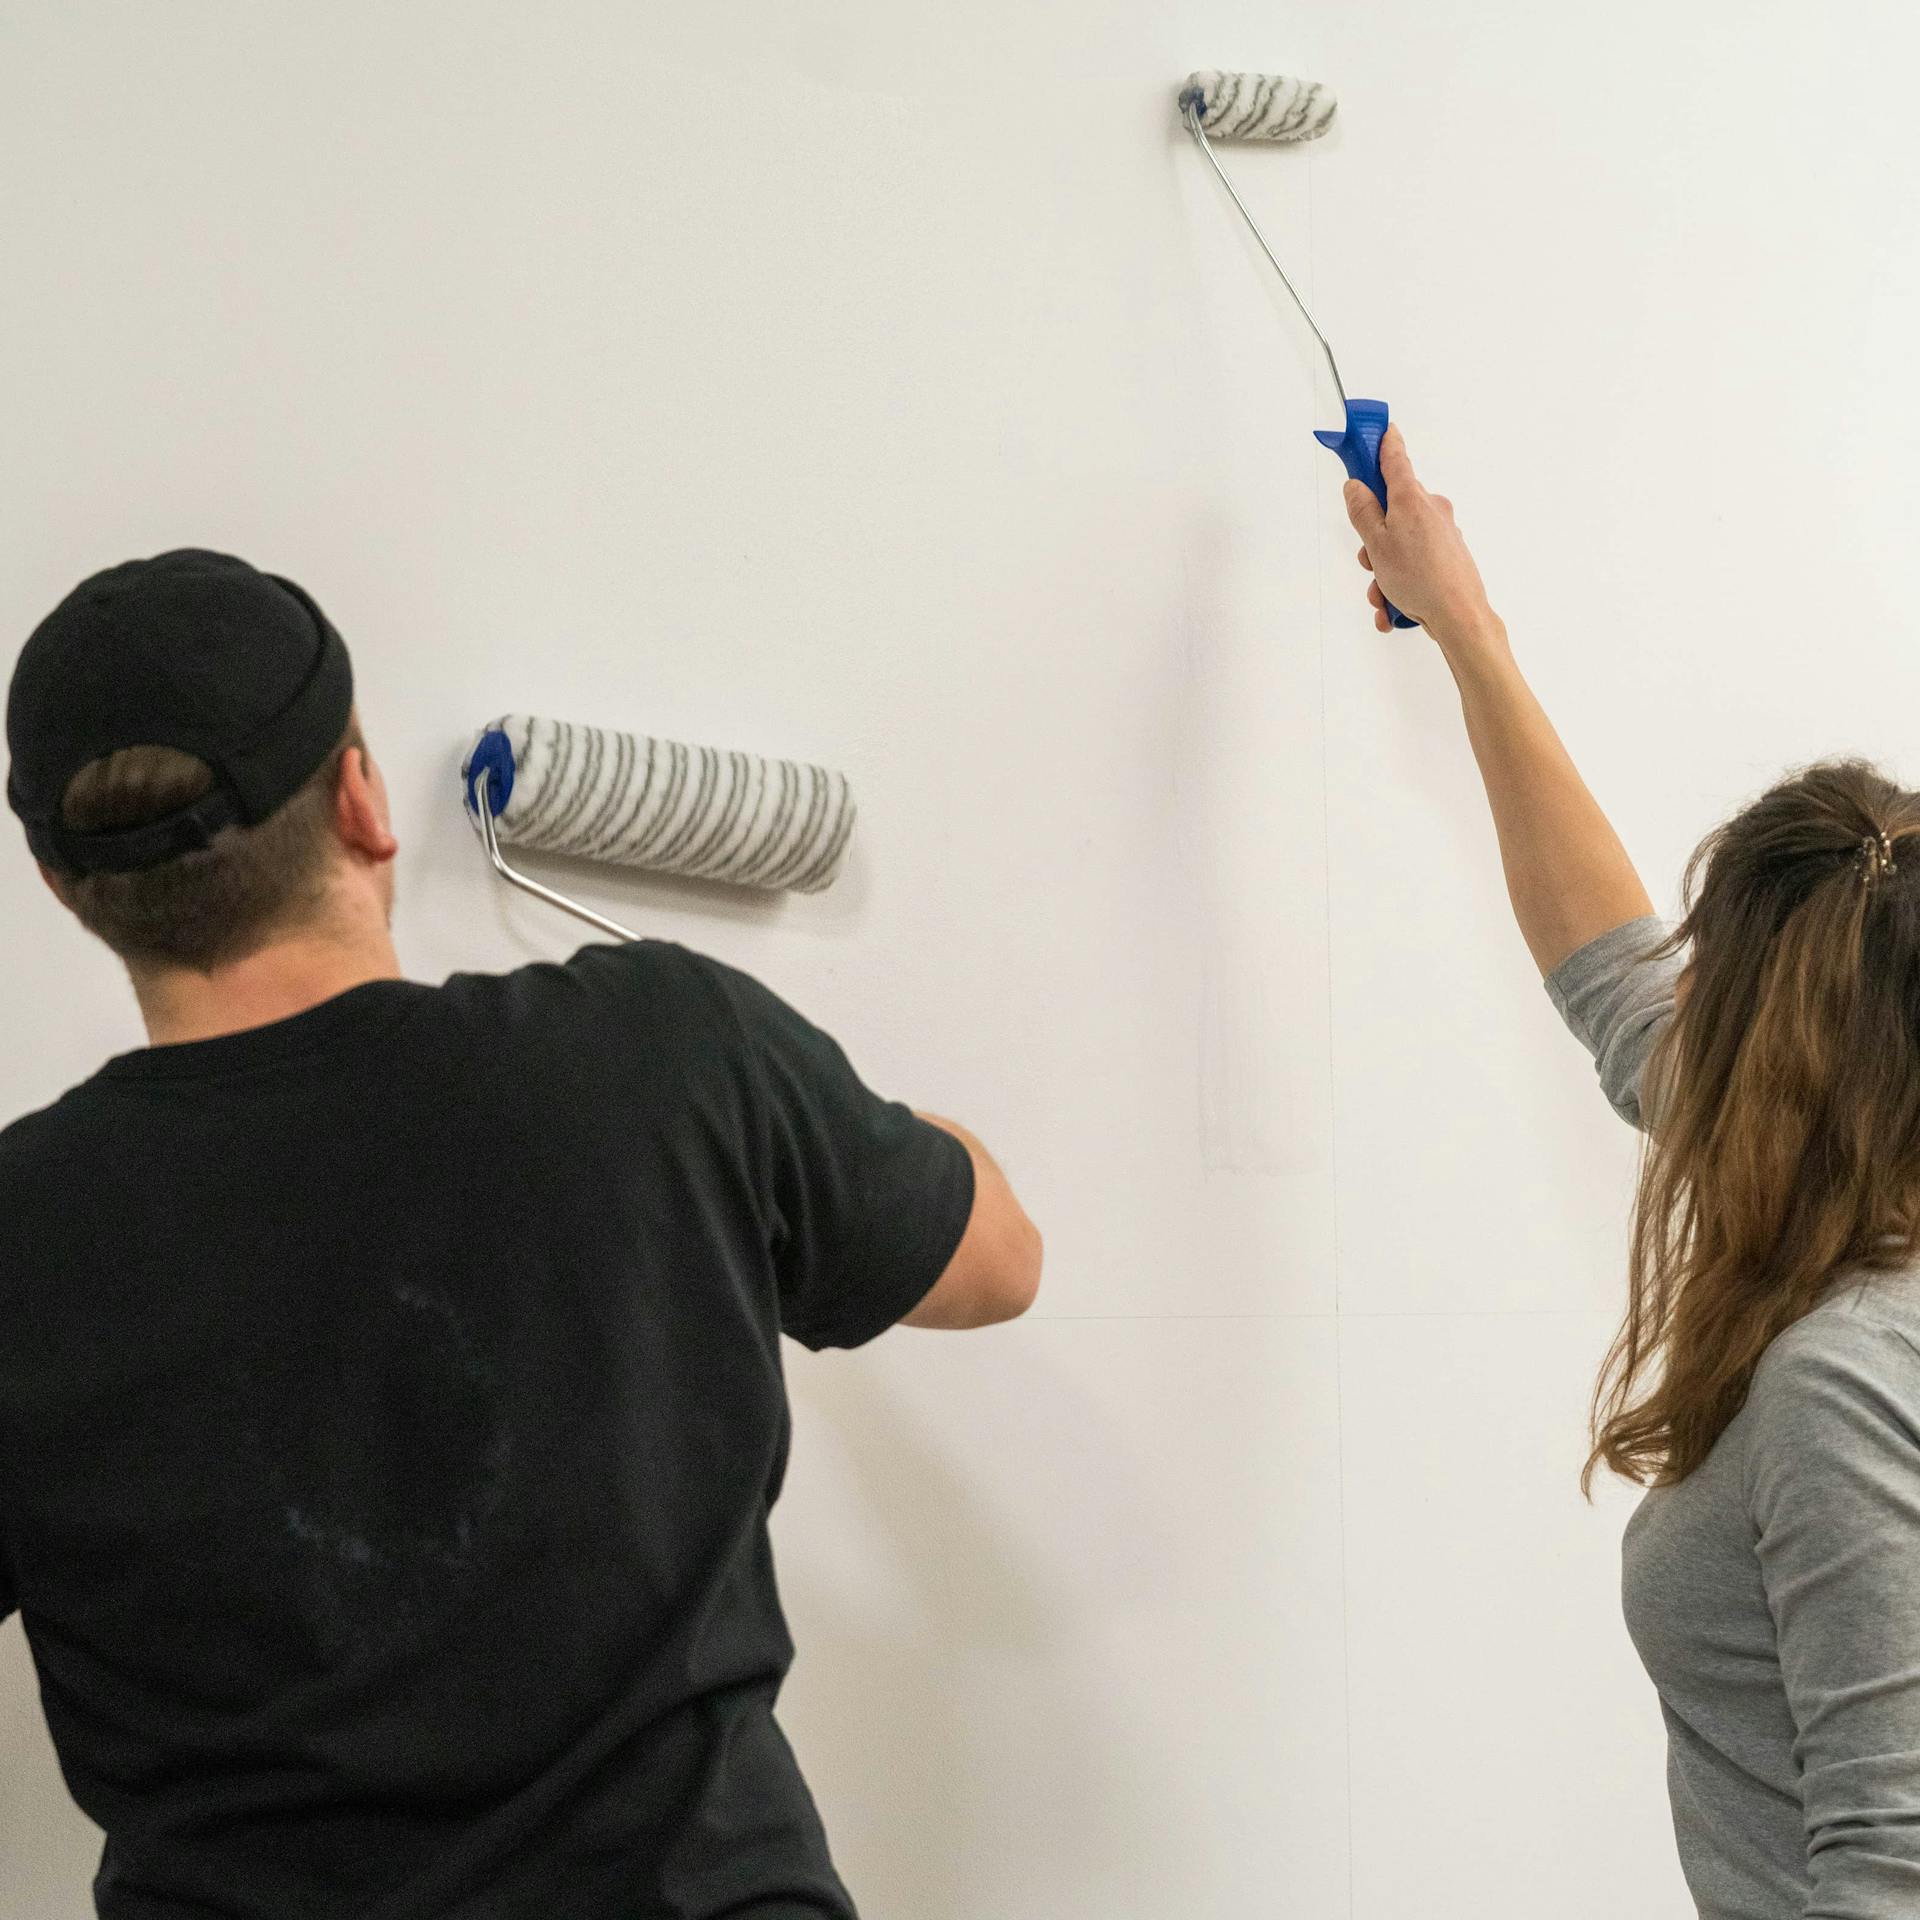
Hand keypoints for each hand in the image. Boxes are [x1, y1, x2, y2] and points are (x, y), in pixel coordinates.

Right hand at [1342, 426, 1499, 650]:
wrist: (1460, 615)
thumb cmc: (1421, 578)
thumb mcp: (1377, 543)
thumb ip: (1362, 511)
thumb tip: (1356, 486)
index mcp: (1412, 498)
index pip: (1394, 458)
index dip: (1384, 442)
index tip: (1380, 428)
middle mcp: (1431, 509)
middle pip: (1390, 512)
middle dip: (1372, 542)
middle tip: (1369, 564)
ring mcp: (1442, 533)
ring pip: (1399, 545)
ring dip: (1383, 573)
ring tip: (1384, 597)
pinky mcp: (1447, 556)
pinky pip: (1414, 565)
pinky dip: (1400, 586)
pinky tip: (1394, 610)